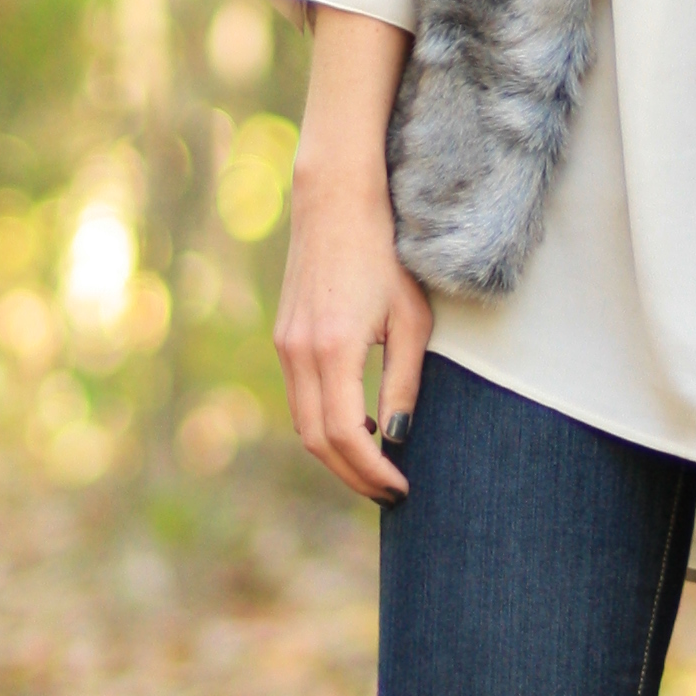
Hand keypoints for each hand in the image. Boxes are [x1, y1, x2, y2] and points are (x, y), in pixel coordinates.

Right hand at [275, 166, 429, 501]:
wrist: (336, 203)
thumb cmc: (385, 255)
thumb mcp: (410, 320)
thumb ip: (403, 381)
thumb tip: (396, 435)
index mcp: (331, 349)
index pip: (345, 435)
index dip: (372, 470)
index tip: (402, 488)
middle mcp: (298, 353)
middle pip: (316, 441)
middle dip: (352, 475)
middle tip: (390, 492)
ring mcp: (285, 346)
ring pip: (303, 423)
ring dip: (338, 453)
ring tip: (379, 465)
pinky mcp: (285, 338)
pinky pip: (300, 399)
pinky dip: (326, 424)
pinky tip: (360, 425)